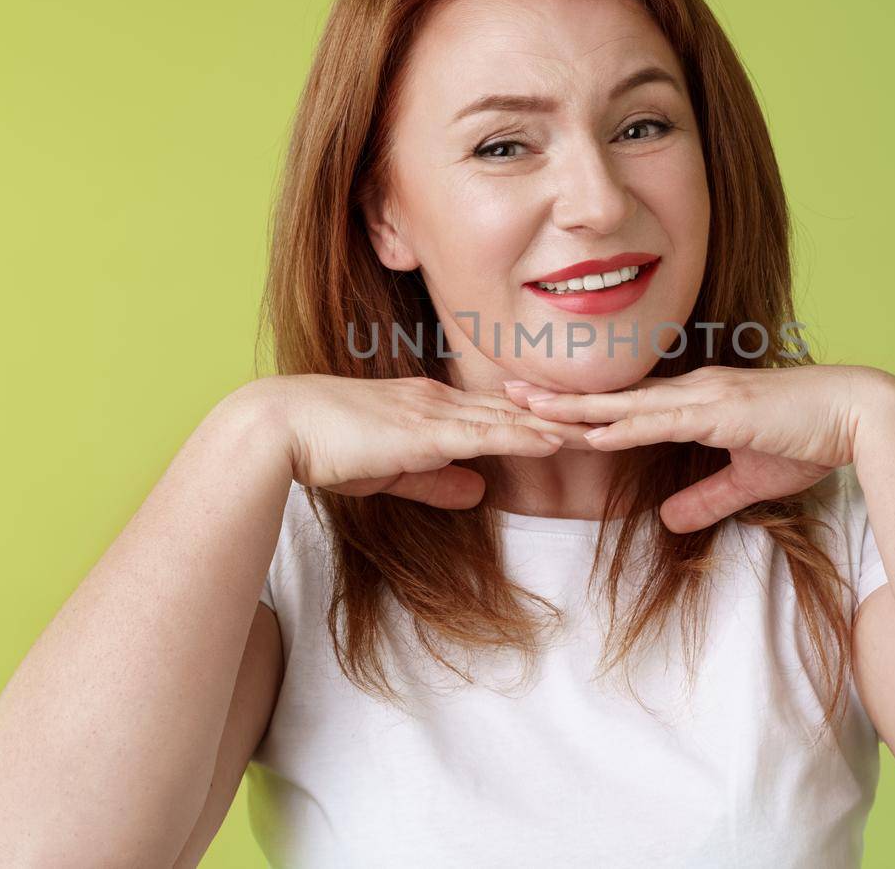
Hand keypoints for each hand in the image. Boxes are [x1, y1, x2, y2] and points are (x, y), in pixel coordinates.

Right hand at [244, 374, 594, 508]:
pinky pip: (485, 433)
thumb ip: (435, 480)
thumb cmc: (324, 450)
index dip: (541, 418)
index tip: (581, 421)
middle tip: (614, 417)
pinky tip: (555, 438)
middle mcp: (439, 401)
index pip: (498, 413)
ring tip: (604, 427)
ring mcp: (434, 412)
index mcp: (430, 408)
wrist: (280, 429)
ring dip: (558, 424)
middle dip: (566, 415)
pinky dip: (523, 435)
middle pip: (516, 409)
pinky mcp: (424, 430)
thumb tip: (478, 491)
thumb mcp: (391, 472)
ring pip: (511, 418)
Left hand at [502, 364, 887, 532]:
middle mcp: (691, 392)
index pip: (626, 406)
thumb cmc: (809, 440)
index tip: (536, 405)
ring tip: (528, 405)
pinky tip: (592, 430)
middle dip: (559, 395)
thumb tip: (665, 518)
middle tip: (505, 390)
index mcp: (695, 402)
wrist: (856, 418)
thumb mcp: (748, 480)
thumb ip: (705, 497)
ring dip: (577, 405)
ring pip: (626, 403)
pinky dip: (625, 425)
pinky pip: (663, 420)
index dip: (580, 406)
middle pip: (612, 396)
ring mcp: (704, 396)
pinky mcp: (722, 410)